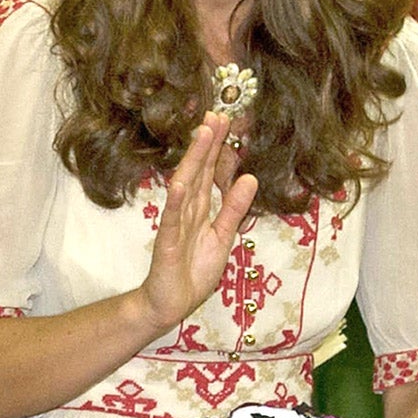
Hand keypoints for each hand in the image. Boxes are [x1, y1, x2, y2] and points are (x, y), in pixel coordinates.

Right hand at [139, 111, 257, 331]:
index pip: (210, 172)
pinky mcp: (168, 243)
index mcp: (200, 208)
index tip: (226, 121)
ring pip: (186, 186)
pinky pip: (172, 219)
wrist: (170, 304)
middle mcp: (187, 210)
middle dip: (208, 143)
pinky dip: (175, 200)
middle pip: (198, 170)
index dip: (218, 147)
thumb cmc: (193, 271)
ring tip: (203, 134)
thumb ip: (234, 208)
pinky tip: (179, 182)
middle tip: (216, 114)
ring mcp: (175, 224)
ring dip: (194, 160)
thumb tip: (250, 178)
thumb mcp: (223, 236)